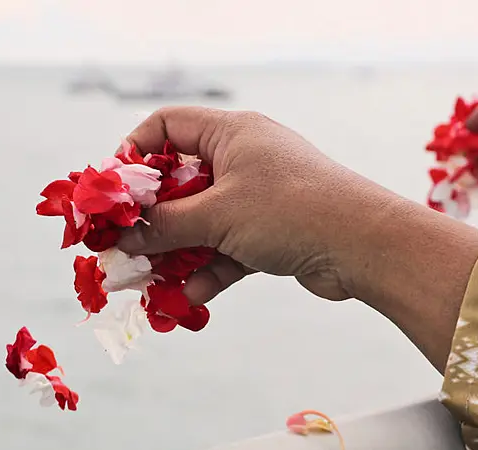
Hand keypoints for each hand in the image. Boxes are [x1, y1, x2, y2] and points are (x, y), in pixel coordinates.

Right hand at [118, 107, 477, 369]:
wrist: (364, 246)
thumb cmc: (291, 211)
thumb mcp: (218, 216)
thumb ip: (165, 226)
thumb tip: (121, 239)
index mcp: (231, 134)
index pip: (166, 127)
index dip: (134, 155)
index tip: (113, 194)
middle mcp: (244, 160)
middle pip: (181, 183)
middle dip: (152, 220)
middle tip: (122, 248)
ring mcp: (260, 197)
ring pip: (204, 222)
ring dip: (179, 252)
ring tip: (151, 283)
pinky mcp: (274, 233)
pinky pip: (230, 248)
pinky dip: (212, 269)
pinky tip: (194, 295)